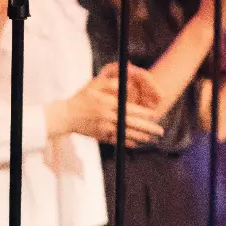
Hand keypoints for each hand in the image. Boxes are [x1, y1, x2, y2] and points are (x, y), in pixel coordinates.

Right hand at [49, 66, 164, 145]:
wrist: (65, 116)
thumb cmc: (81, 98)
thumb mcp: (93, 84)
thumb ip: (110, 82)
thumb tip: (127, 83)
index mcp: (106, 104)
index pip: (129, 110)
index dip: (143, 113)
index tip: (154, 114)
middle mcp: (106, 117)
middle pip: (131, 124)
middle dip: (147, 128)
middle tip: (160, 131)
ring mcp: (103, 128)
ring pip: (126, 134)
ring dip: (140, 137)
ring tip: (151, 138)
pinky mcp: (100, 136)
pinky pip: (117, 141)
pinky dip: (127, 142)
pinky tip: (136, 143)